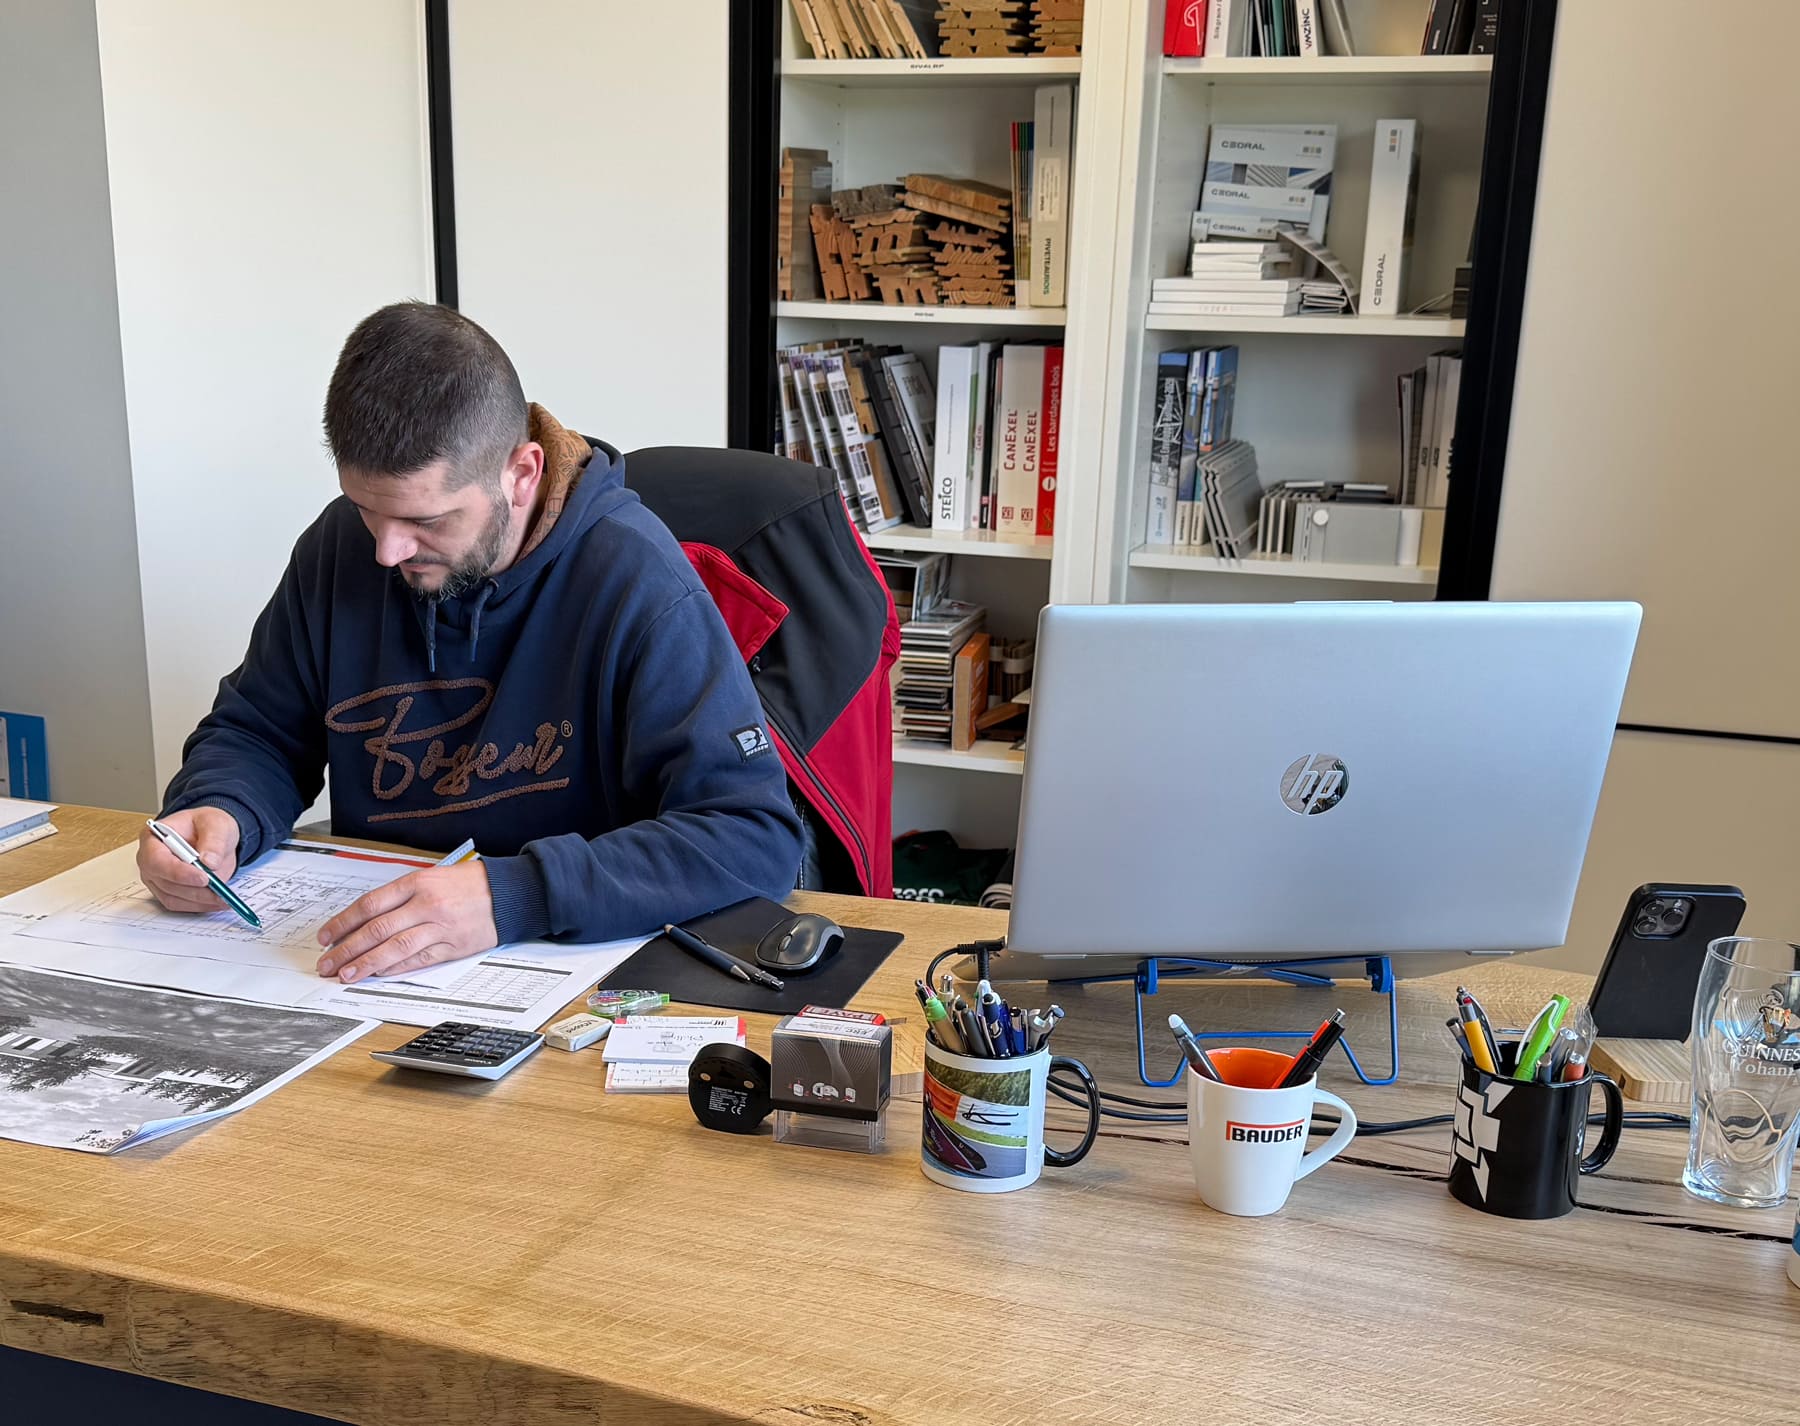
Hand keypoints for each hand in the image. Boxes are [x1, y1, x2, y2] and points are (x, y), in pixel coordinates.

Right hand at [137, 807, 240, 913]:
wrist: (213, 835)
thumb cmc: (207, 825)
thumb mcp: (215, 823)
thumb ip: (214, 841)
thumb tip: (210, 862)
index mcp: (153, 838)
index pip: (156, 860)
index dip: (178, 872)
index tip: (203, 877)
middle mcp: (150, 861)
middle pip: (165, 883)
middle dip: (195, 890)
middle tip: (220, 890)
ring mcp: (157, 879)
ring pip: (174, 898)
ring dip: (200, 901)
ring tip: (224, 897)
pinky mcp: (168, 892)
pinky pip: (181, 905)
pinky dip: (200, 906)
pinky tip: (218, 901)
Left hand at [315, 862, 498, 982]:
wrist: (511, 893)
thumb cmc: (470, 883)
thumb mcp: (433, 877)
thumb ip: (402, 896)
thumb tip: (367, 921)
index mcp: (418, 883)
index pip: (370, 905)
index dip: (344, 923)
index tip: (326, 936)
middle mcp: (426, 904)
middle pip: (376, 929)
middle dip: (347, 949)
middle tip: (327, 963)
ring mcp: (440, 927)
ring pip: (394, 948)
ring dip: (366, 964)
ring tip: (345, 975)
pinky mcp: (453, 946)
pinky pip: (418, 960)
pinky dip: (395, 969)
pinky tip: (378, 975)